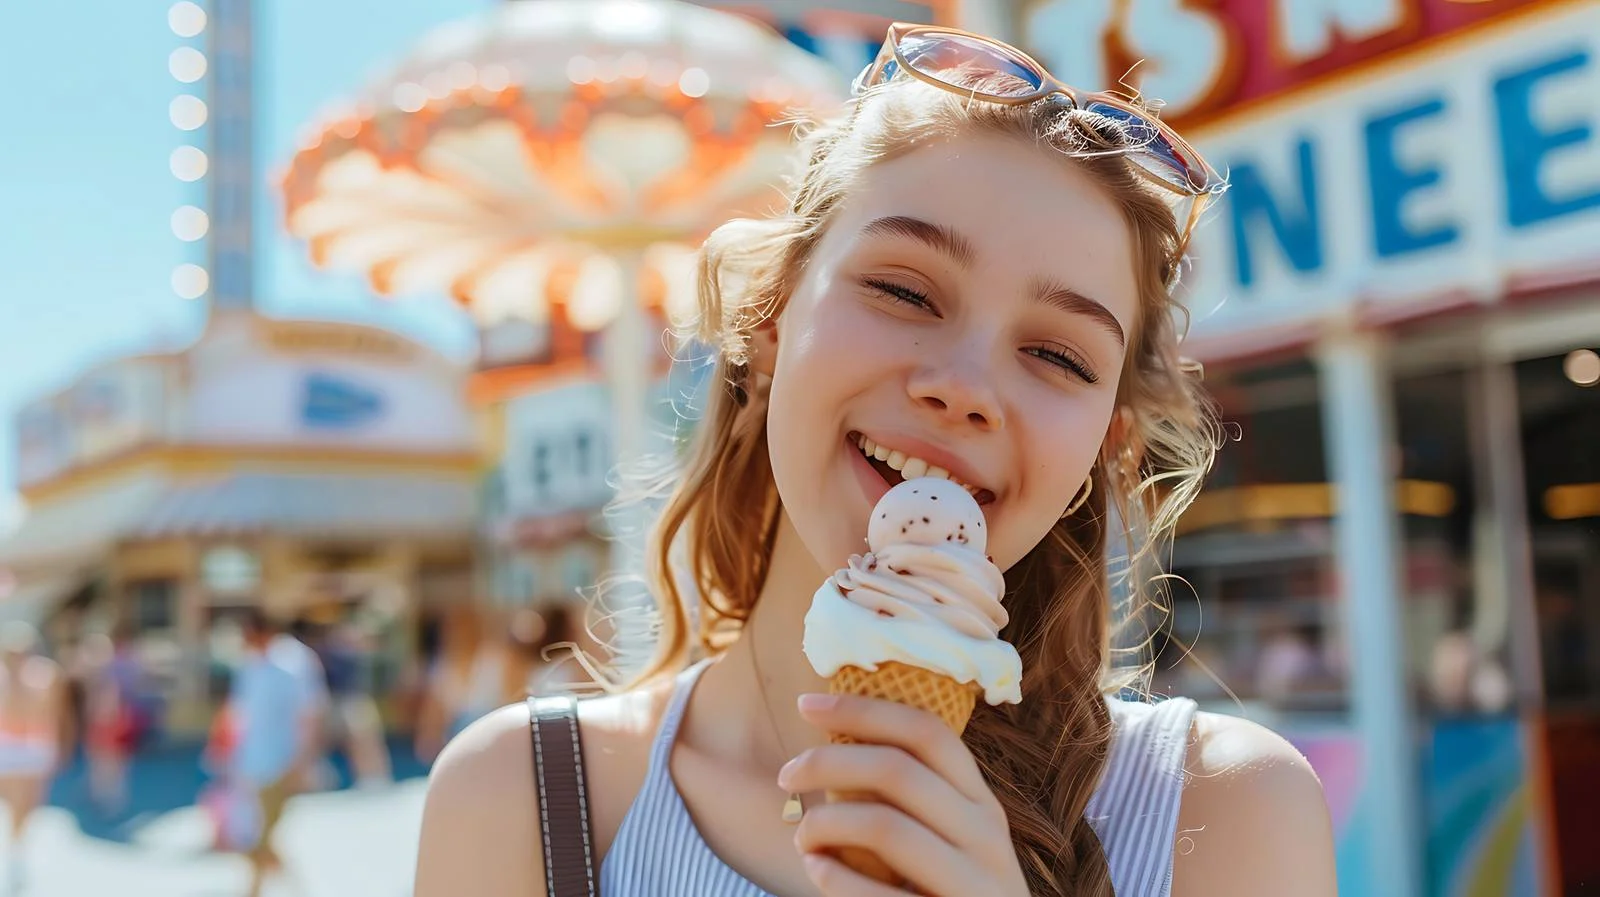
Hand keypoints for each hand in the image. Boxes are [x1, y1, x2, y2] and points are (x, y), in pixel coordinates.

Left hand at [779, 692, 1029, 896]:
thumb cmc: (949, 895)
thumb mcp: (952, 842)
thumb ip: (916, 802)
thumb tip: (836, 745)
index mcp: (981, 804)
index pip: (927, 732)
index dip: (863, 710)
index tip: (806, 705)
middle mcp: (985, 837)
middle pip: (897, 770)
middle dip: (827, 762)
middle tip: (786, 776)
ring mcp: (973, 884)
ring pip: (886, 826)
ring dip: (825, 823)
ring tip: (802, 839)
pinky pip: (881, 896)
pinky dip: (836, 879)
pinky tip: (817, 871)